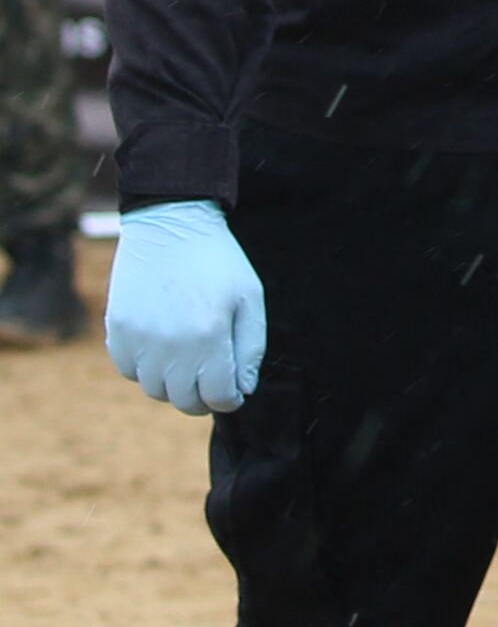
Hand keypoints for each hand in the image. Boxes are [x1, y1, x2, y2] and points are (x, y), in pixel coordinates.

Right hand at [103, 201, 264, 413]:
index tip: (234, 390)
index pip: (218, 396)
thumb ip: (250, 348)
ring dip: (173, 385)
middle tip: (211, 382)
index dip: (230, 398)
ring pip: (154, 390)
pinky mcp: (117, 331)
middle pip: (184, 401)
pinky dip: (145, 370)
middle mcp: (171, 345)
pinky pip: (129, 371)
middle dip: (203, 398)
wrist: (171, 225)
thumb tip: (243, 389)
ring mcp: (139, 339)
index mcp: (210, 336)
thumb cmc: (218, 261)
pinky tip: (161, 349)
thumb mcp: (249, 298)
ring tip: (187, 362)